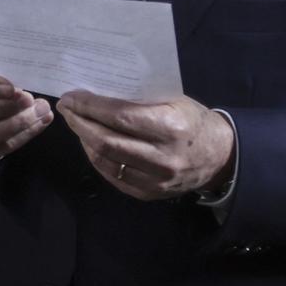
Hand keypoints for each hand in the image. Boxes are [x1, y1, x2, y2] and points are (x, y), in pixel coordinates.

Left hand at [55, 91, 234, 201]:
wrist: (219, 156)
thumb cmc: (193, 120)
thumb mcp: (173, 100)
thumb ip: (139, 99)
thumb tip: (97, 90)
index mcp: (170, 127)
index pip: (119, 116)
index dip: (90, 107)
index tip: (71, 97)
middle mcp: (162, 157)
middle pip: (106, 141)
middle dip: (79, 122)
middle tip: (66, 108)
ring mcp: (155, 180)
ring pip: (105, 160)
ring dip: (84, 140)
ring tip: (77, 124)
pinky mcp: (150, 194)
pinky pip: (113, 176)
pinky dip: (97, 158)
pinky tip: (91, 144)